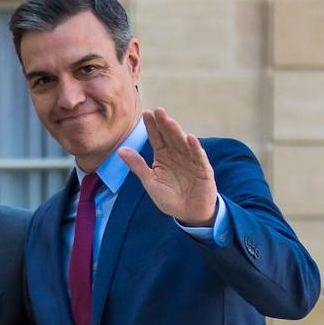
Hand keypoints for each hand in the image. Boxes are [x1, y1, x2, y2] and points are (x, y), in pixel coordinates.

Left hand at [119, 108, 216, 226]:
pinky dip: (195, 148)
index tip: (146, 114)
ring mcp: (190, 160)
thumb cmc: (169, 197)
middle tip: (158, 111)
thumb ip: (138, 166)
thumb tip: (120, 150)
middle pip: (169, 137)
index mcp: (163, 156)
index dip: (152, 127)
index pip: (157, 138)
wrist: (189, 213)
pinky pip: (198, 157)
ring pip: (183, 143)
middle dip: (164, 124)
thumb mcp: (150, 182)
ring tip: (170, 121)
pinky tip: (190, 138)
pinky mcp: (203, 169)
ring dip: (177, 132)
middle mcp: (177, 154)